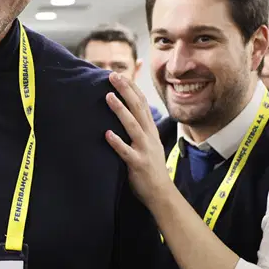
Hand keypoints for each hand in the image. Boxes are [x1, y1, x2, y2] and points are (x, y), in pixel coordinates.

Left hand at [103, 72, 172, 204]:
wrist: (161, 193)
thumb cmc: (151, 167)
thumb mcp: (149, 143)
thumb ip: (140, 128)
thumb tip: (128, 113)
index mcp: (150, 130)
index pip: (142, 103)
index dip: (132, 88)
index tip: (120, 74)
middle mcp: (148, 136)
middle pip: (138, 108)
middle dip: (126, 91)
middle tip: (113, 76)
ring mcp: (144, 150)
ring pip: (132, 126)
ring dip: (120, 110)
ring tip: (108, 97)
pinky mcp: (137, 164)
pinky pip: (126, 152)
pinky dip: (117, 143)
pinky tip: (107, 134)